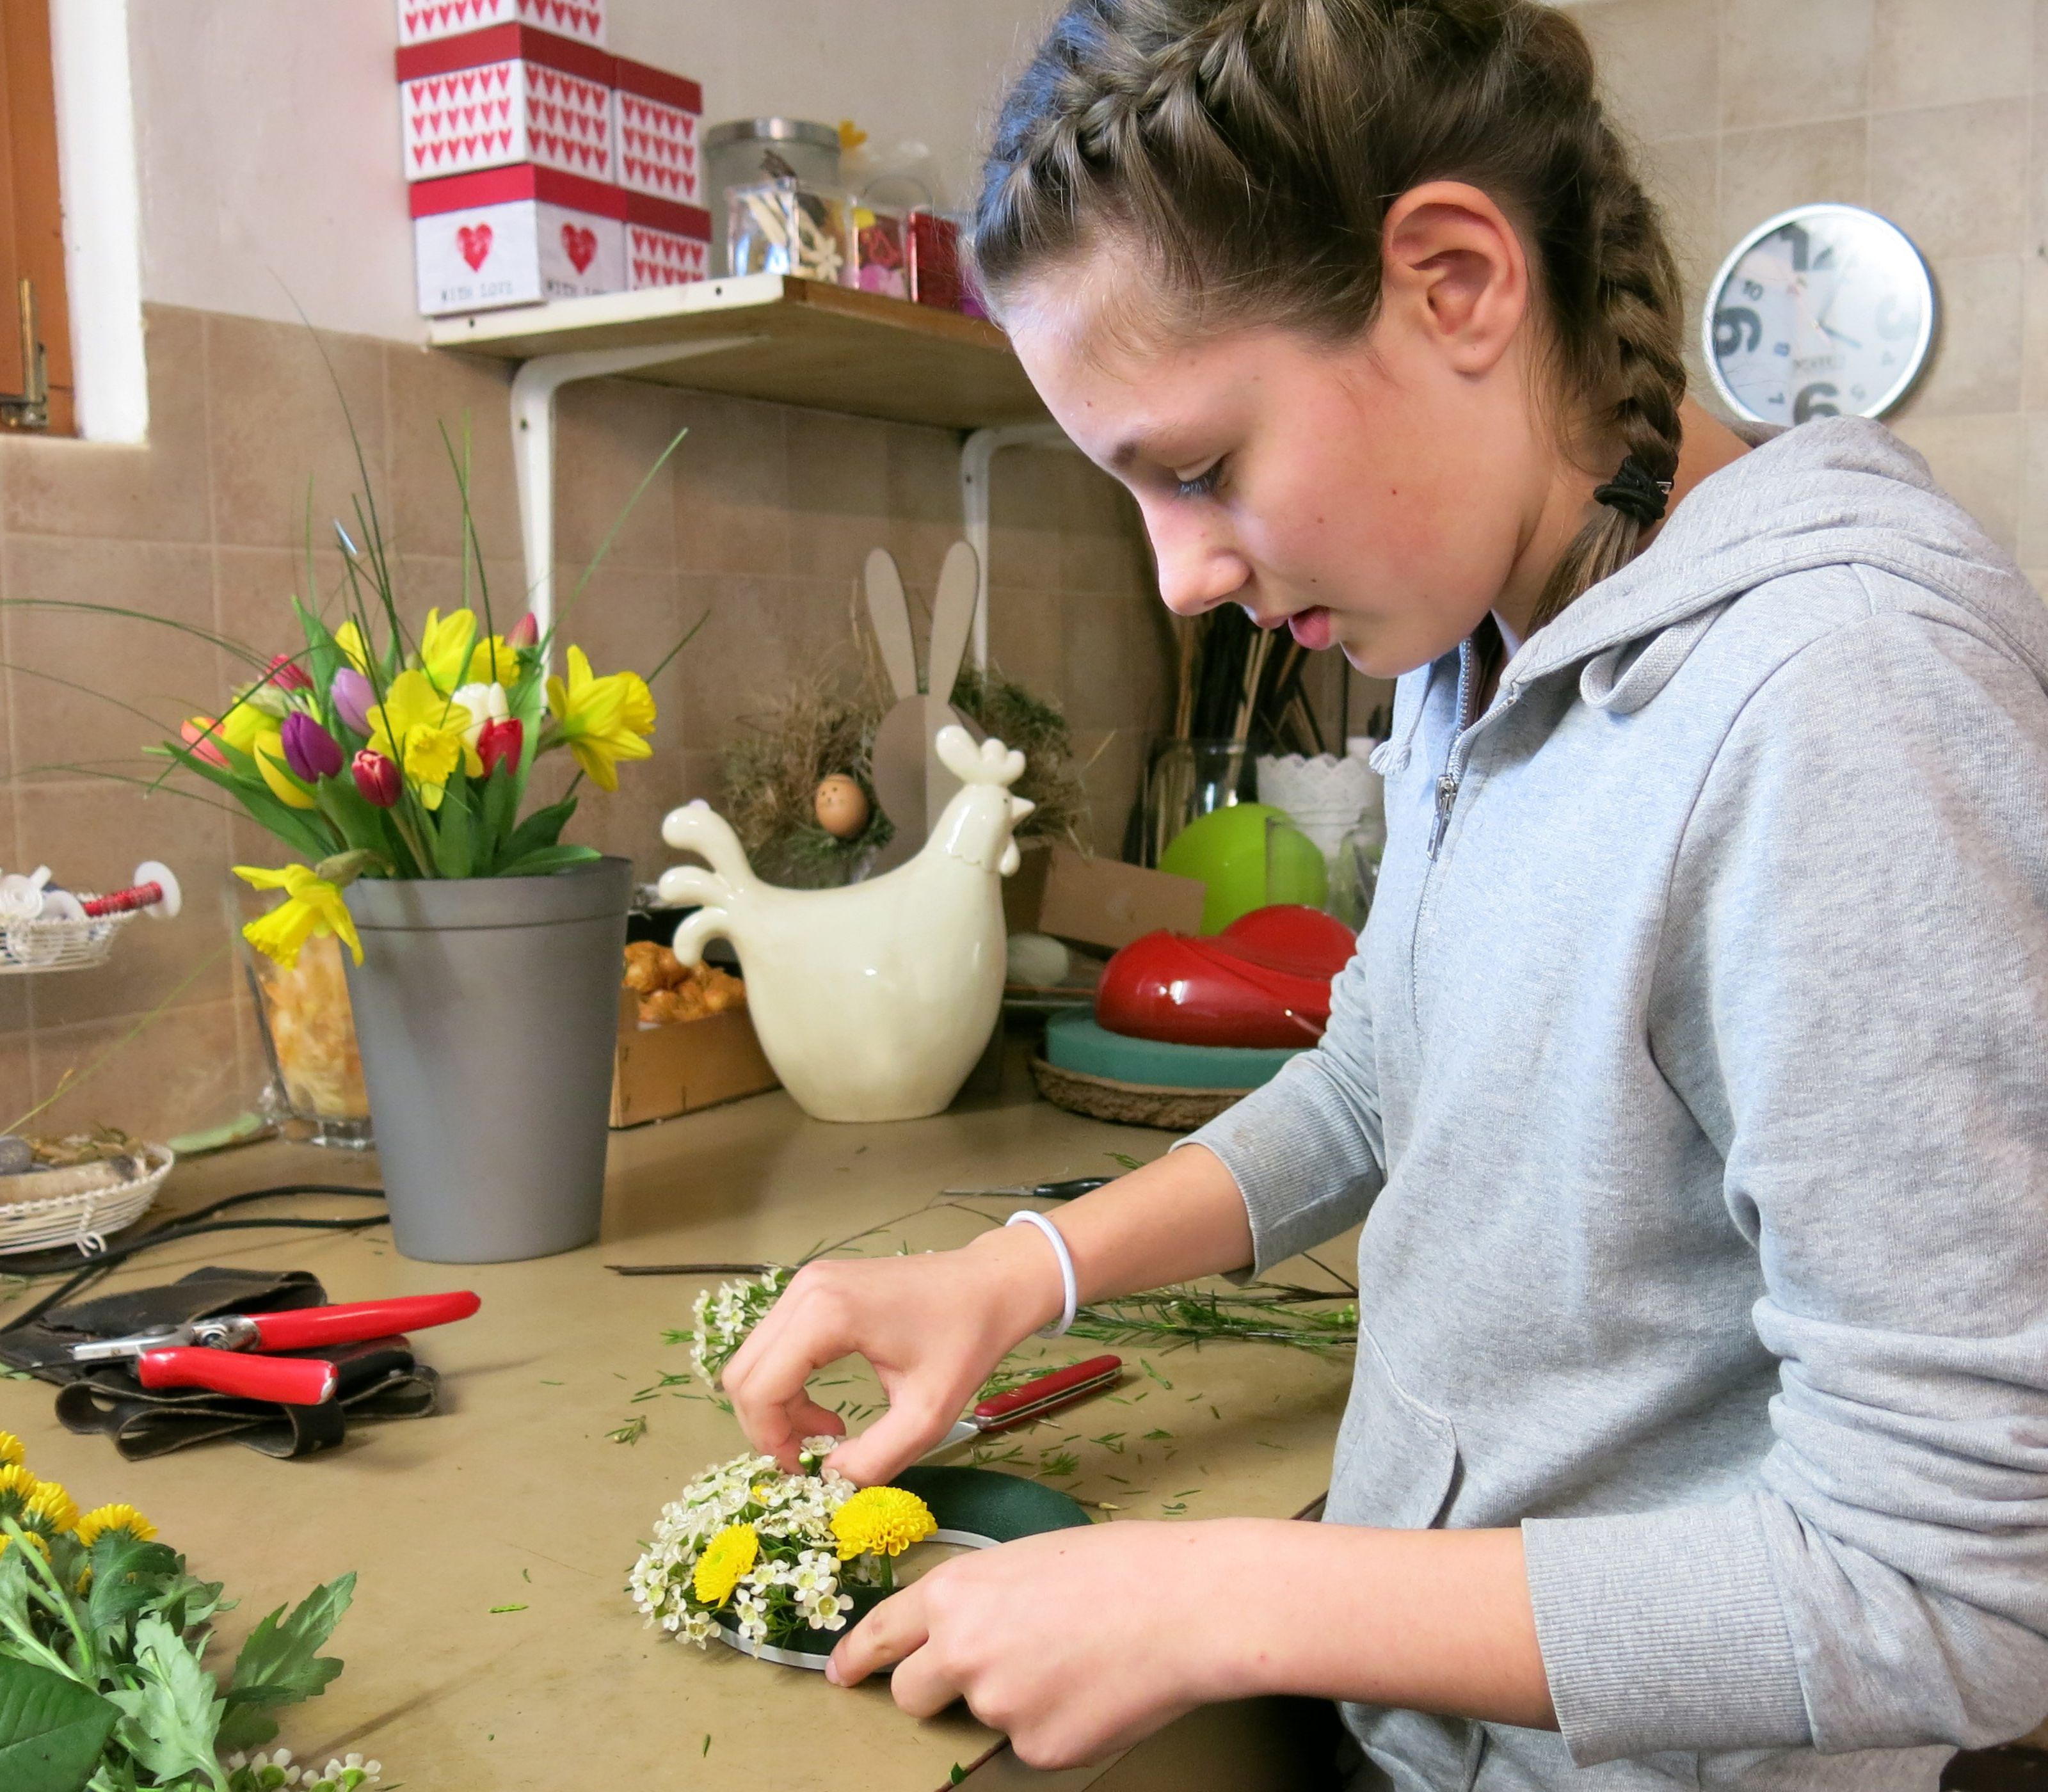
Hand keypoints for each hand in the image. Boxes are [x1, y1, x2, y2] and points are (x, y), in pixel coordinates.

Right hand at [722, 1224, 1063, 1483]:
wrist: (990, 1284)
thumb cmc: (966, 1342)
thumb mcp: (927, 1415)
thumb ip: (873, 1459)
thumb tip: (828, 1479)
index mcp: (825, 1314)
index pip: (759, 1388)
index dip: (770, 1441)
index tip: (806, 1470)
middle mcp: (804, 1290)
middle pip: (743, 1373)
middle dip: (767, 1427)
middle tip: (811, 1457)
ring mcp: (806, 1283)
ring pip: (754, 1360)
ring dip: (777, 1407)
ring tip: (828, 1433)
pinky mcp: (814, 1287)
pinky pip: (775, 1345)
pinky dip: (786, 1383)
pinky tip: (826, 1406)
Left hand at [827, 1520, 1246, 1769]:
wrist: (1183, 1605)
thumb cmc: (1117, 1567)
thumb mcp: (1026, 1559)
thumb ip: (979, 1601)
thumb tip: (959, 1640)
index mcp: (956, 1592)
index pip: (882, 1633)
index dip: (856, 1656)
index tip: (841, 1673)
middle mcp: (961, 1652)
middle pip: (912, 1694)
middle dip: (934, 1690)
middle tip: (986, 1671)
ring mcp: (996, 1706)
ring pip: (983, 1716)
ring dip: (1014, 1700)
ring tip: (1076, 1661)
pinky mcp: (1036, 1749)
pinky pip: (1032, 1744)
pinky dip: (1057, 1725)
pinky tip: (1097, 1690)